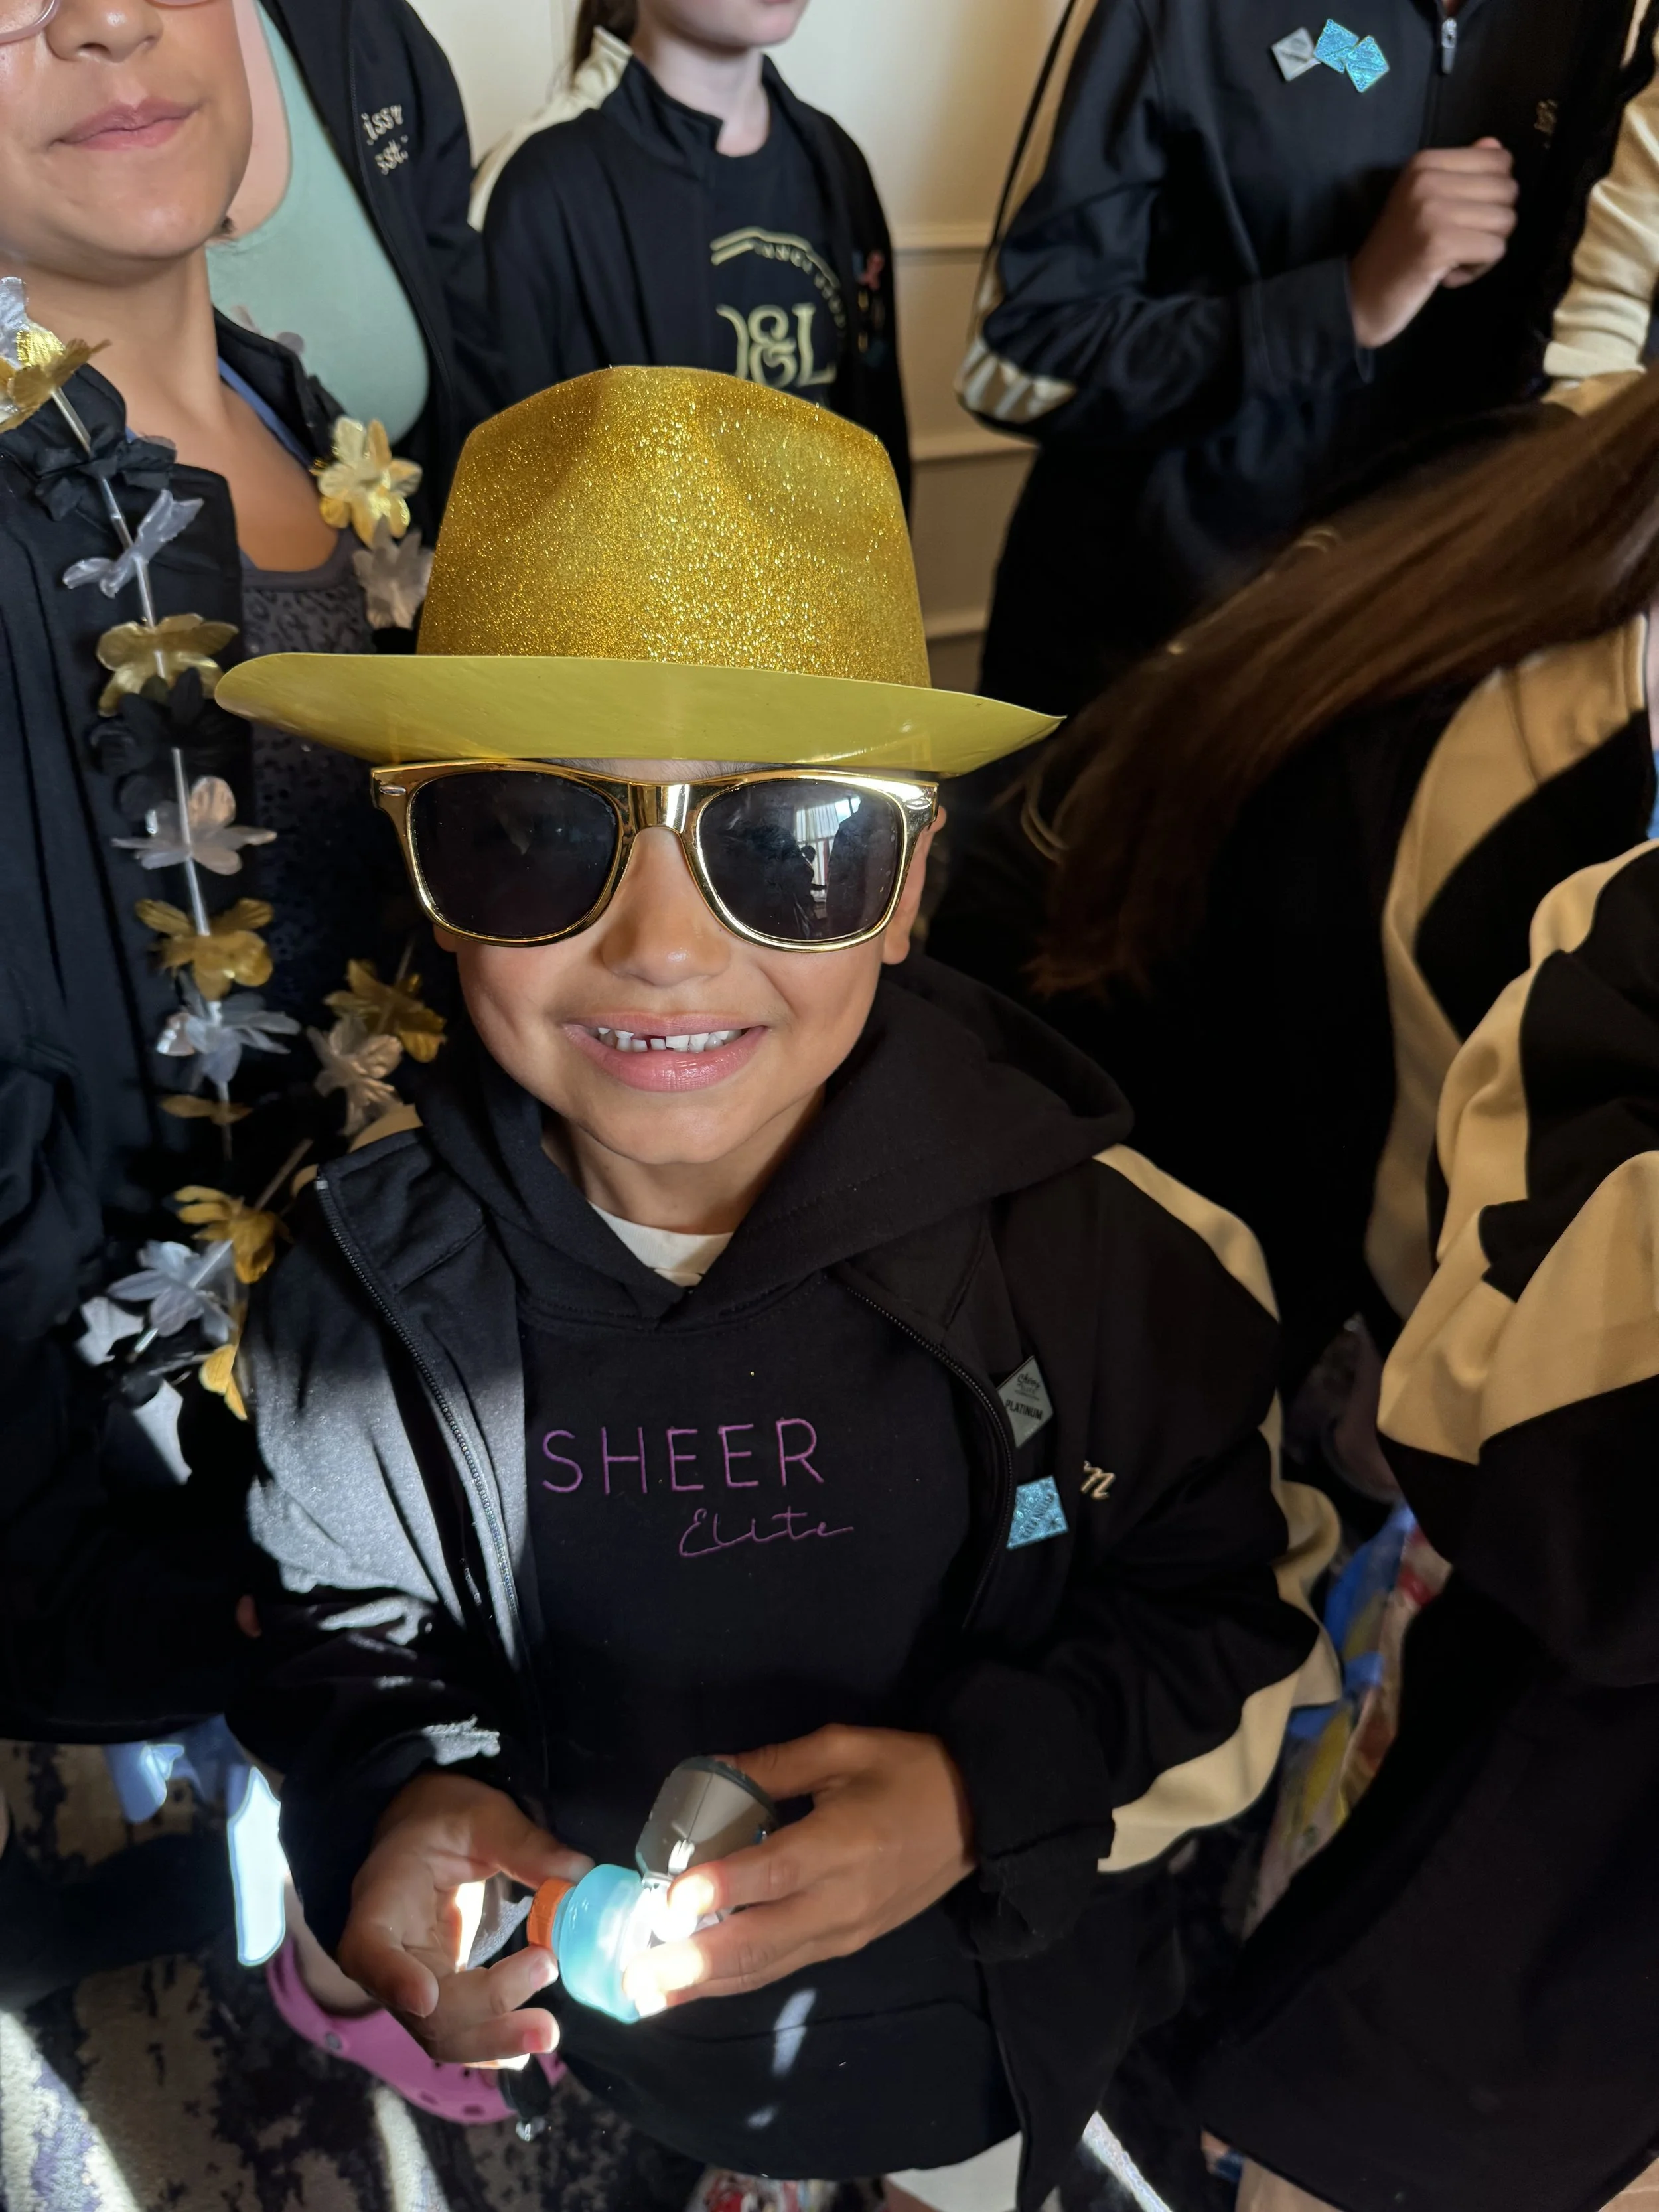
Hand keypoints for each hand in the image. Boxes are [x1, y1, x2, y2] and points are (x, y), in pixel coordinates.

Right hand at [337, 1772, 591, 2064]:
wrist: (425, 1829)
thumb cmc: (444, 1816)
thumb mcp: (482, 1816)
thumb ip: (524, 1845)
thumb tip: (578, 1875)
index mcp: (381, 1899)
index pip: (368, 1949)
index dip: (392, 1979)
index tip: (427, 1997)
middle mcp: (386, 1953)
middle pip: (419, 2009)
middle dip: (481, 2016)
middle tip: (543, 2019)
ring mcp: (409, 1979)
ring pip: (439, 2031)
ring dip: (492, 2041)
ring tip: (545, 2034)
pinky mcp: (437, 1991)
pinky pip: (456, 2029)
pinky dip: (488, 2044)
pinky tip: (523, 2051)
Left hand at [622, 1726, 974, 2011]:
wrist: (980, 1816)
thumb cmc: (908, 1772)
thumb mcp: (844, 1749)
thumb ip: (776, 1764)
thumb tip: (710, 1770)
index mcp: (842, 1843)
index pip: (774, 1873)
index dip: (722, 1888)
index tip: (671, 1901)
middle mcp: (840, 1900)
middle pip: (762, 1940)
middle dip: (696, 1962)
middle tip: (638, 1977)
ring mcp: (844, 1931)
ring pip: (768, 1966)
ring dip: (707, 1984)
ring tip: (650, 1998)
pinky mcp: (847, 1944)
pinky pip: (784, 1966)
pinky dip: (738, 1980)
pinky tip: (699, 1986)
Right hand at [1349, 140, 1516, 348]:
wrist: (1358, 298)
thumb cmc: (1398, 252)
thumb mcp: (1425, 201)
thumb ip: (1462, 170)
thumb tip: (1496, 145)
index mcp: (1425, 162)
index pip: (1501, 161)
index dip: (1491, 195)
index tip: (1459, 219)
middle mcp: (1428, 179)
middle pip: (1507, 190)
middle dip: (1492, 223)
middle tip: (1457, 242)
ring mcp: (1432, 211)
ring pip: (1505, 221)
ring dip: (1485, 248)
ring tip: (1451, 259)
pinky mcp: (1439, 244)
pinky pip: (1495, 250)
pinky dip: (1478, 269)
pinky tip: (1448, 275)